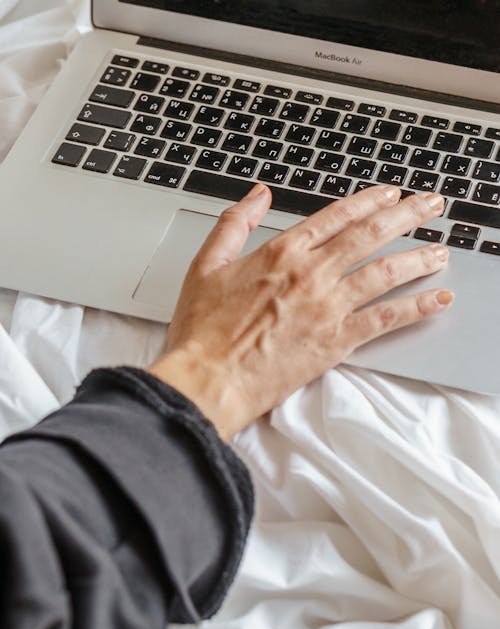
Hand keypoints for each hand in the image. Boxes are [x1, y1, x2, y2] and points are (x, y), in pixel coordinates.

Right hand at [148, 183, 451, 439]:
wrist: (209, 378)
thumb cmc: (203, 329)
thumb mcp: (206, 263)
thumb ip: (234, 222)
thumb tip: (259, 194)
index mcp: (282, 252)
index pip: (337, 216)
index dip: (369, 201)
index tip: (390, 194)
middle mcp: (312, 274)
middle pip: (370, 235)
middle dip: (407, 215)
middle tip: (432, 205)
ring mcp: (328, 307)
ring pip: (385, 272)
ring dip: (418, 257)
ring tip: (442, 250)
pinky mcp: (337, 341)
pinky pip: (386, 319)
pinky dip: (416, 308)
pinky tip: (438, 299)